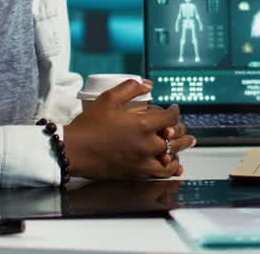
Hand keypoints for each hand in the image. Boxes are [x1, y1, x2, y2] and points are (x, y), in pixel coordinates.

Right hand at [63, 80, 196, 178]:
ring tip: (186, 144)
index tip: (174, 109)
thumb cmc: (89, 126)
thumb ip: (130, 88)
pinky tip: (173, 165)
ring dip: (180, 149)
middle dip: (181, 130)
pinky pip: (161, 173)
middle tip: (184, 128)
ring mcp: (142, 161)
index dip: (175, 111)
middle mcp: (146, 144)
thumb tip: (148, 85)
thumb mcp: (108, 99)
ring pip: (171, 157)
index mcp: (142, 125)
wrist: (74, 151)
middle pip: (175, 137)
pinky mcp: (135, 173)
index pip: (170, 117)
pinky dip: (170, 168)